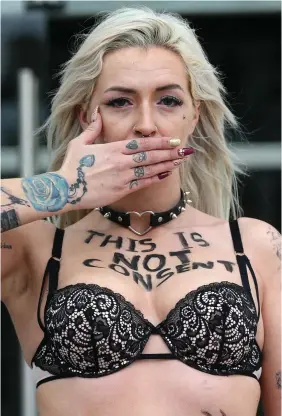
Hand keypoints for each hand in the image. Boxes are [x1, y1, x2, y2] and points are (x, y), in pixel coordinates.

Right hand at [57, 110, 194, 210]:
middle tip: (185, 150)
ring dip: (167, 165)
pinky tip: (167, 174)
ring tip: (180, 161)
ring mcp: (123, 177)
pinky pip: (143, 183)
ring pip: (150, 169)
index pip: (142, 143)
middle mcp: (121, 162)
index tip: (173, 140)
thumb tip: (96, 111)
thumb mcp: (80, 142)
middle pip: (150, 156)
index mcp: (113, 149)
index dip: (159, 142)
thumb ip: (92, 128)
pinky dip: (156, 178)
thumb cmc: (72, 165)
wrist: (66, 189)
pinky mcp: (122, 190)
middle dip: (169, 152)